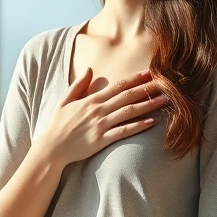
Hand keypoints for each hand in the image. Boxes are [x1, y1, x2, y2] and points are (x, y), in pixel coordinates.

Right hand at [38, 68, 167, 166]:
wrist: (51, 148)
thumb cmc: (58, 125)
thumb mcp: (65, 100)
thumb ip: (79, 85)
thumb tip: (90, 69)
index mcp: (91, 100)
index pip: (117, 86)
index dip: (135, 79)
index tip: (150, 72)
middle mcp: (98, 110)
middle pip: (127, 96)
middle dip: (147, 89)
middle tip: (165, 83)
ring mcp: (100, 125)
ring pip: (129, 112)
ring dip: (148, 105)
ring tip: (164, 100)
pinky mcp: (101, 140)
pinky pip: (123, 131)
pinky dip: (137, 126)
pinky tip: (151, 122)